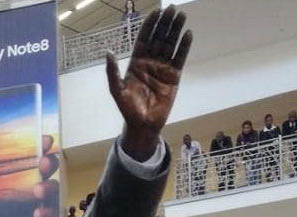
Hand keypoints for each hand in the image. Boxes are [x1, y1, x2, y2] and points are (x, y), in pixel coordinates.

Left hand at [0, 130, 58, 216]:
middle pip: (46, 175)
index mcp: (9, 183)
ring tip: (37, 193)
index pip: (31, 160)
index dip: (42, 147)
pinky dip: (48, 216)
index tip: (44, 140)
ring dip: (49, 189)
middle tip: (42, 165)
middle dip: (49, 165)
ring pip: (52, 196)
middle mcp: (24, 198)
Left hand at [106, 6, 192, 159]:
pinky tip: (188, 34)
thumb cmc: (128, 109)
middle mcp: (150, 62)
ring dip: (176, 30)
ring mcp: (163, 68)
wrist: (142, 125)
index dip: (149, 26)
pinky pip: (180, 58)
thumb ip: (113, 72)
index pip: (143, 39)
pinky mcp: (174, 76)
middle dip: (165, 23)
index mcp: (136, 63)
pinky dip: (184, 46)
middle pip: (159, 38)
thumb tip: (108, 52)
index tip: (155, 12)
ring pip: (170, 44)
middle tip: (172, 9)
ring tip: (181, 16)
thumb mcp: (117, 90)